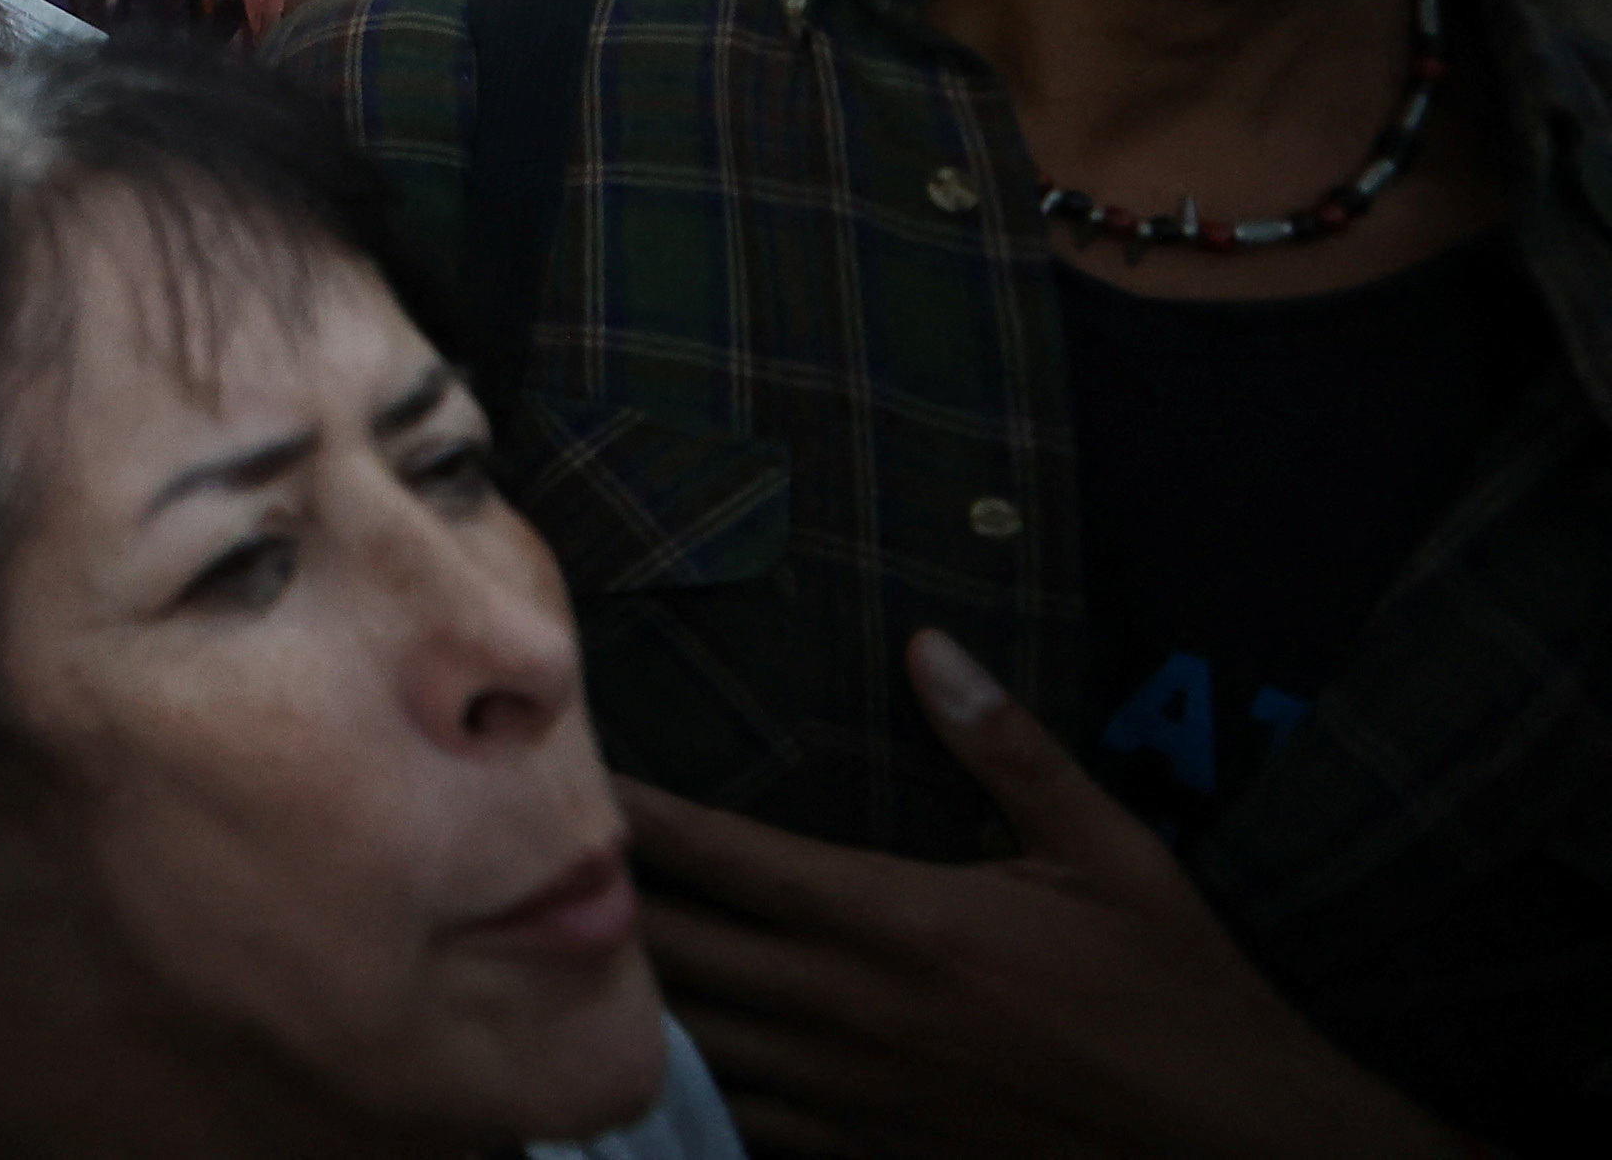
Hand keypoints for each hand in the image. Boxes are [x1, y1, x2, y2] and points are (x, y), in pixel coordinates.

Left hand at [626, 632, 1468, 1157]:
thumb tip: (932, 645)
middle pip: (678, 951)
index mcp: (898, 920)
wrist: (1237, 1151)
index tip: (569, 771)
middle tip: (518, 858)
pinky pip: (746, 1123)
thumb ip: (1010, 749)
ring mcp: (853, 1093)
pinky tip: (650, 1062)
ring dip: (628, 1001)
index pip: (724, 856)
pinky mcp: (871, 1154)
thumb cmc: (1178, 996)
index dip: (635, 814)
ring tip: (549, 957)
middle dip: (595, 905)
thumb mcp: (1111, 855)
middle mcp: (852, 1008)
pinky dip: (692, 1090)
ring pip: (693, 1045)